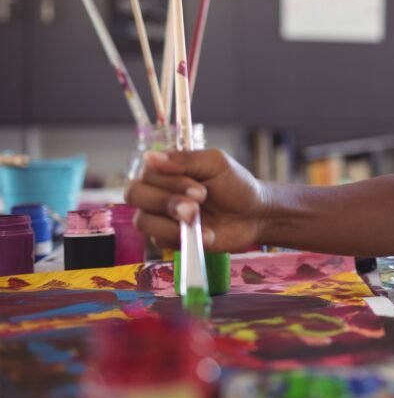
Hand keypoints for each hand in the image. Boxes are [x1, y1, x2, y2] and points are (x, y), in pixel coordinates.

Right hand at [124, 149, 267, 252]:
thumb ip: (185, 159)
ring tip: (199, 223)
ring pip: (142, 220)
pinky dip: (183, 239)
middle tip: (196, 207)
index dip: (170, 183)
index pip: (147, 172)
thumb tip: (149, 157)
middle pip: (135, 194)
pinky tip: (206, 236)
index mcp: (166, 169)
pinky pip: (158, 241)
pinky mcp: (168, 238)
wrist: (254, 216)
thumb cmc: (236, 185)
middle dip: (167, 202)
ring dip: (172, 224)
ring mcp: (161, 216)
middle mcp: (158, 191)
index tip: (200, 191)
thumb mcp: (216, 164)